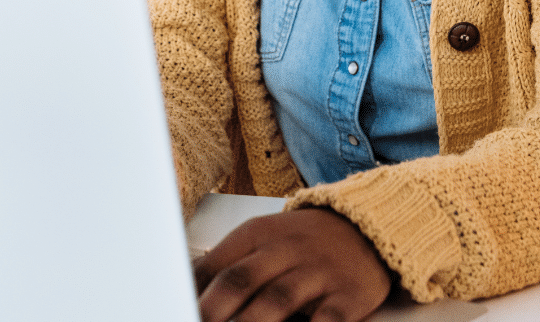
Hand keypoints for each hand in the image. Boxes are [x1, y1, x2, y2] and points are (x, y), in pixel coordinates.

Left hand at [193, 208, 391, 321]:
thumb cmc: (301, 241)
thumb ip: (225, 264)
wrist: (363, 227)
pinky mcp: (347, 297)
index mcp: (258, 234)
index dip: (193, 292)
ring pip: (279, 299)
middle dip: (214, 309)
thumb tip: (186, 289)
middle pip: (242, 279)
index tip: (176, 307)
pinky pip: (328, 320)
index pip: (217, 263)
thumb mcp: (261, 239)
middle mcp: (286, 250)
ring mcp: (317, 272)